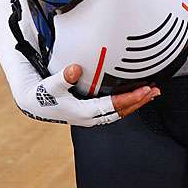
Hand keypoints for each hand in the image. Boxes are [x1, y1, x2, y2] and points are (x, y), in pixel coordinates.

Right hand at [16, 64, 158, 126]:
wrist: (31, 102)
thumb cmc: (41, 93)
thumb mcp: (50, 85)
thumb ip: (63, 77)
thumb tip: (75, 68)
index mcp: (83, 113)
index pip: (113, 106)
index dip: (131, 98)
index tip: (146, 90)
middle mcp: (90, 118)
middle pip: (121, 111)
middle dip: (139, 101)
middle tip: (156, 90)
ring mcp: (91, 116)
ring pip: (119, 112)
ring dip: (136, 102)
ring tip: (152, 93)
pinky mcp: (91, 112)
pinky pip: (114, 109)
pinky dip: (127, 102)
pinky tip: (136, 94)